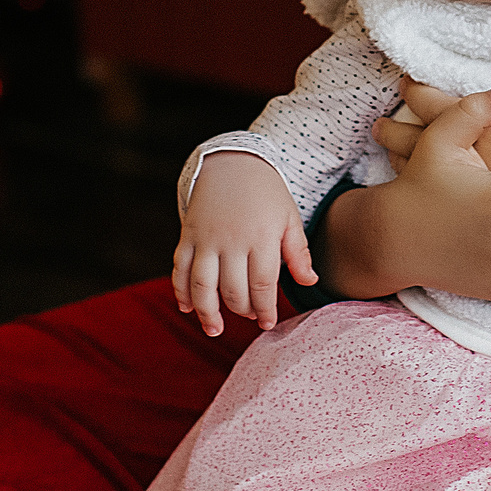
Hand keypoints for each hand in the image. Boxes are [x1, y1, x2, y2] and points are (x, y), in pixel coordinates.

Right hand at [172, 153, 314, 336]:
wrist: (231, 161)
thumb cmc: (266, 193)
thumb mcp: (289, 217)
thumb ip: (298, 252)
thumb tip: (309, 282)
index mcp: (261, 236)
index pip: (262, 285)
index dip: (265, 309)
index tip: (268, 323)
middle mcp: (232, 240)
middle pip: (233, 289)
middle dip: (242, 310)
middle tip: (251, 317)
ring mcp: (206, 238)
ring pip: (202, 285)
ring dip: (207, 312)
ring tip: (215, 330)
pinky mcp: (188, 235)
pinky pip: (180, 268)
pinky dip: (181, 291)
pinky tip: (187, 308)